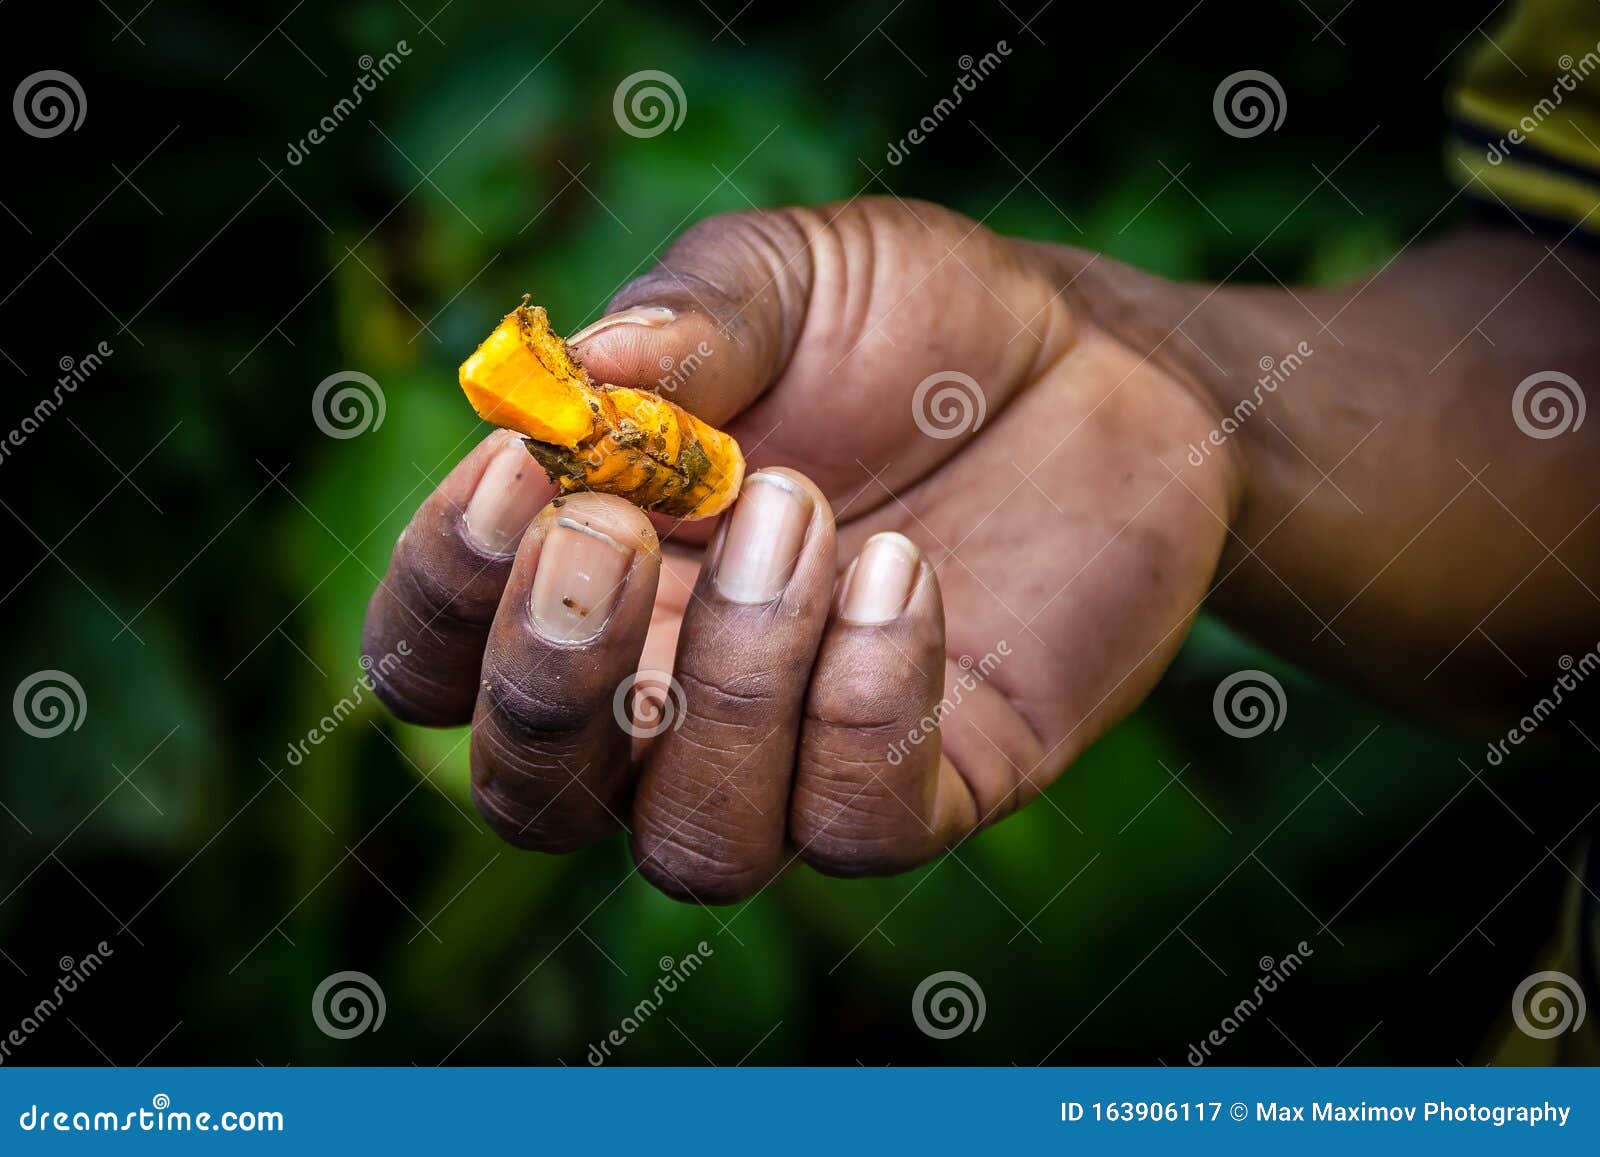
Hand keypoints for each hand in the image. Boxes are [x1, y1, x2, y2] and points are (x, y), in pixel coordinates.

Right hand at [362, 198, 1236, 902]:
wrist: (1099, 371)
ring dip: (729, 690)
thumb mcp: (789, 279)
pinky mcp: (927, 786)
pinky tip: (907, 569)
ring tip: (806, 517)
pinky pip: (853, 826)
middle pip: (531, 798)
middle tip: (623, 533)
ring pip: (693, 845)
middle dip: (550, 679)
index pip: (435, 662)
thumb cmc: (914, 326)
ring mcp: (796, 758)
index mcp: (593, 578)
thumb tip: (570, 378)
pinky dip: (865, 706)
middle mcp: (669, 698)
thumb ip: (681, 320)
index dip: (442, 595)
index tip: (516, 474)